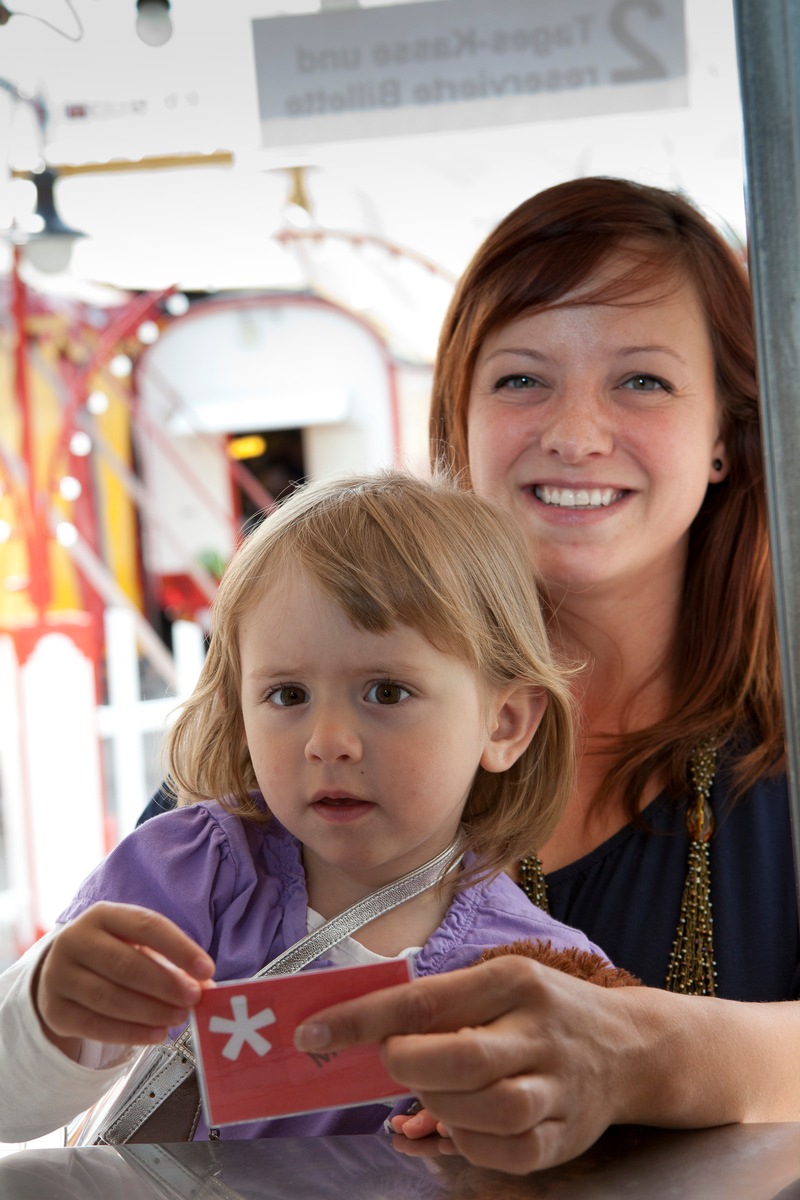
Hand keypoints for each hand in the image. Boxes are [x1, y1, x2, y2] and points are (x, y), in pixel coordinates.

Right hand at [35, 902, 214, 1055]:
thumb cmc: (113, 953)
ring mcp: (58, 976)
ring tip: (179, 1018)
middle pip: (125, 964)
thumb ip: (173, 963)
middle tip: (194, 999)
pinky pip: (95, 1026)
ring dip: (150, 1011)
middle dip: (165, 984)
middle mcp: (74, 940)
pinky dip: (130, 1033)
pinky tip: (156, 1035)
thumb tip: (209, 989)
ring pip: (109, 997)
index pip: (146, 926)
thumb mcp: (140, 946)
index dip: (179, 948)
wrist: (62, 972)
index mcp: (102, 915)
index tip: (207, 969)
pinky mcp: (54, 1010)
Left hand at [295, 955, 640, 1173]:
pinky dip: (468, 1142)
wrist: (629, 1047)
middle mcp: (539, 1030)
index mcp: (514, 980)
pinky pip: (502, 1151)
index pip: (424, 1001)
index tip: (314, 1034)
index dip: (361, 1020)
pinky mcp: (563, 1136)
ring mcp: (557, 1086)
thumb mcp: (498, 982)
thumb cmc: (543, 1009)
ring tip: (432, 1091)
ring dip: (438, 1106)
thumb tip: (365, 1036)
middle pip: (457, 1059)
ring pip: (482, 1110)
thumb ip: (440, 1006)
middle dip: (407, 1066)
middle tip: (393, 1062)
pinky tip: (462, 1122)